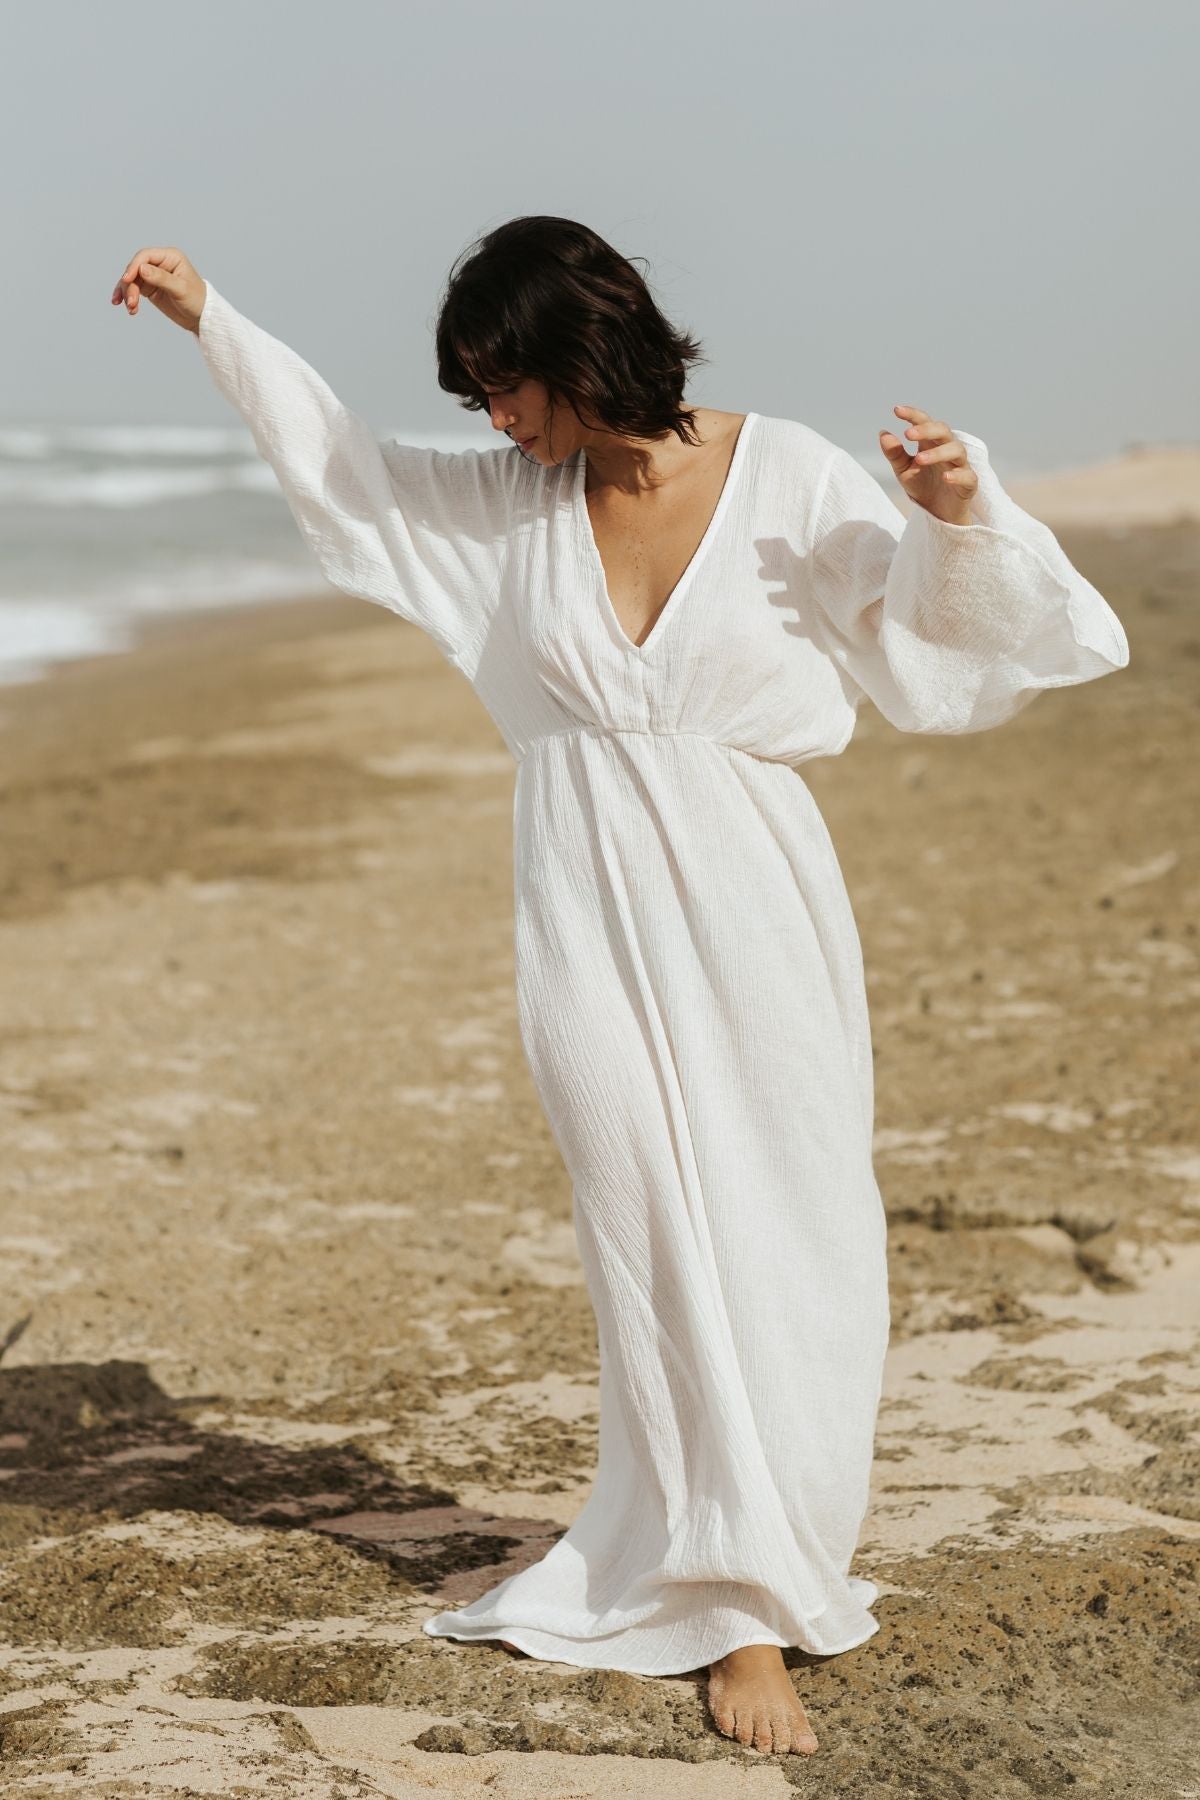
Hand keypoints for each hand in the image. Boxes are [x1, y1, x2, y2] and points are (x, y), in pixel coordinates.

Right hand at [110, 246, 205, 334]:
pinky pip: (134, 289)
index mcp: (170, 257)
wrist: (202, 317)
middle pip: (136, 268)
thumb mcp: (181, 289)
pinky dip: (128, 297)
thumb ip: (161, 278)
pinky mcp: (150, 288)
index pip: (145, 256)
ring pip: (132, 280)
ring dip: (128, 293)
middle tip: (131, 302)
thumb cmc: (197, 300)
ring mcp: (153, 275)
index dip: (133, 266)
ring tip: (131, 308)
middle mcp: (160, 263)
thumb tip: (141, 269)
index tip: (126, 280)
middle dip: (129, 285)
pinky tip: (127, 307)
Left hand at [880, 406, 977, 526]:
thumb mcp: (903, 471)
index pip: (924, 422)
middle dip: (927, 430)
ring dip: (937, 453)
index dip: (913, 415)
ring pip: (956, 450)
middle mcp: (947, 449)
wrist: (937, 513)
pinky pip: (967, 476)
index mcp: (931, 443)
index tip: (896, 410)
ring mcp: (960, 465)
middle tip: (907, 434)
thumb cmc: (922, 485)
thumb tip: (883, 433)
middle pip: (943, 431)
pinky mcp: (969, 484)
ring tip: (919, 459)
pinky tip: (945, 478)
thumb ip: (895, 454)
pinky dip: (957, 475)